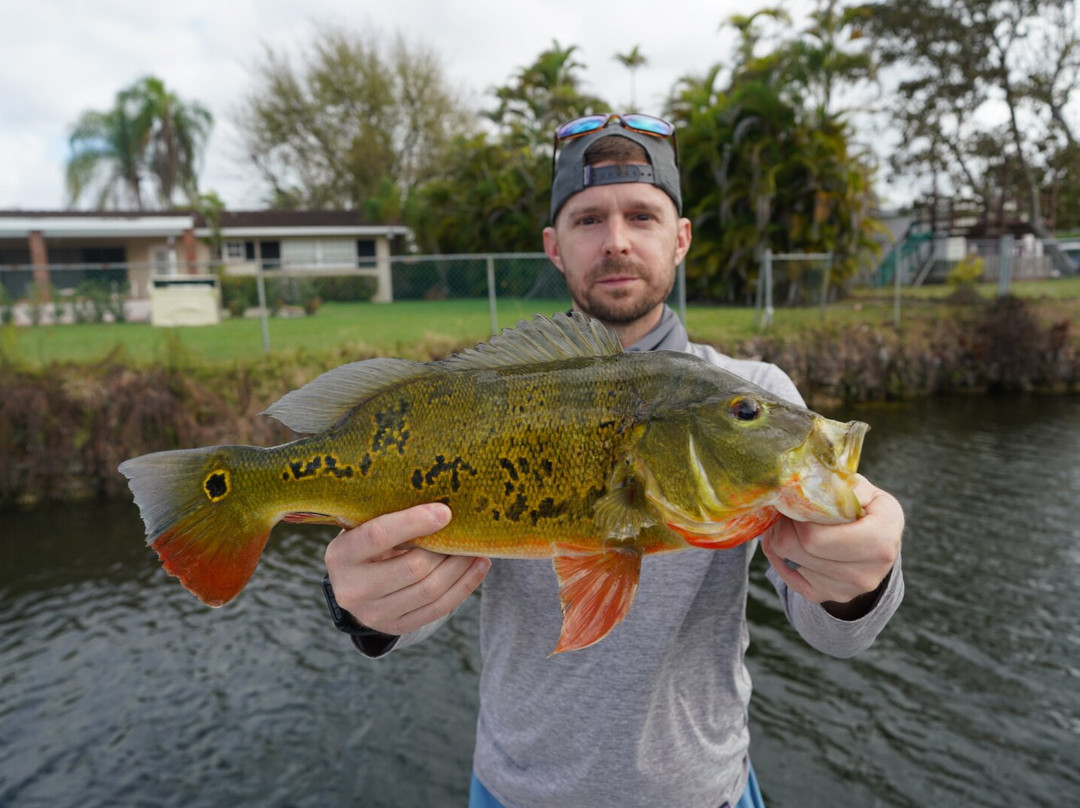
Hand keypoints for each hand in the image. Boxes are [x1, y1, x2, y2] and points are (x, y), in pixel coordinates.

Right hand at [324, 503, 489, 636]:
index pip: (378, 535)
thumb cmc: (365, 544)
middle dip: (445, 548)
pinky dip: (464, 586)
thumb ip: (389, 515)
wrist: (353, 586)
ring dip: (460, 567)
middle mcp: (354, 589)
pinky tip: (478, 566)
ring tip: (476, 546)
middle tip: (467, 530)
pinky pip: (438, 609)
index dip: (413, 522)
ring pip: (430, 591)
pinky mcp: (397, 626)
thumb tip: (440, 501)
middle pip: (412, 568)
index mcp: (341, 556)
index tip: (445, 512)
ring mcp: (375, 614)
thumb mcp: (363, 526)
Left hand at [761, 475, 902, 615]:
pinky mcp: (825, 596)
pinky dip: (780, 555)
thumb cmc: (865, 508)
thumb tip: (798, 487)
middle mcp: (868, 573)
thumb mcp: (860, 488)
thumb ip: (835, 486)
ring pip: (788, 560)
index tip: (798, 501)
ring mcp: (846, 590)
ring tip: (789, 522)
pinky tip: (790, 540)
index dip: (797, 515)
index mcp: (881, 539)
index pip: (814, 537)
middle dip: (783, 526)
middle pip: (797, 550)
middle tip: (786, 510)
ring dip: (779, 538)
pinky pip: (786, 575)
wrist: (876, 542)